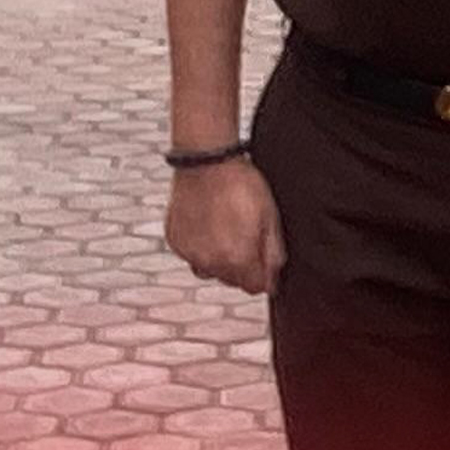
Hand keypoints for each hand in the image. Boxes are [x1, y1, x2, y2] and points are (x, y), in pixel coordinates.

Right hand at [166, 158, 283, 295]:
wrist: (206, 161)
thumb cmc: (239, 184)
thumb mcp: (270, 217)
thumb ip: (274, 253)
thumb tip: (273, 277)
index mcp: (237, 259)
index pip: (256, 288)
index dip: (265, 276)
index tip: (265, 263)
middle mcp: (210, 262)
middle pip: (232, 281)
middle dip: (242, 267)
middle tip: (245, 237)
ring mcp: (189, 253)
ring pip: (210, 271)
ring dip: (219, 260)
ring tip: (225, 232)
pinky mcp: (175, 241)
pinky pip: (192, 256)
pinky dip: (201, 247)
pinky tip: (208, 225)